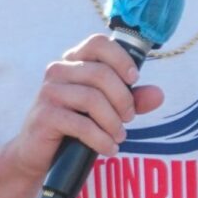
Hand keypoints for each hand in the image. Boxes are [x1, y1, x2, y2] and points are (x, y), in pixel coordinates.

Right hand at [0, 34, 164, 180]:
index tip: (134, 80)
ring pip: (93, 99)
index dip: (120, 58)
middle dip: (123, 99)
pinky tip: (108, 148)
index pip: (98, 43)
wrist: (38, 155)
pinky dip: (101, 139)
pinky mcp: (45, 116)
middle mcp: (58, 71)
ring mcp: (49, 92)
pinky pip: (81, 124)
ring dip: (113, 122)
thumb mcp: (106, 110)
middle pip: (101, 74)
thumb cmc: (74, 127)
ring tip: (118, 137)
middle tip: (129, 119)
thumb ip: (131, 99)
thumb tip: (158, 94)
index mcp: (73, 62)